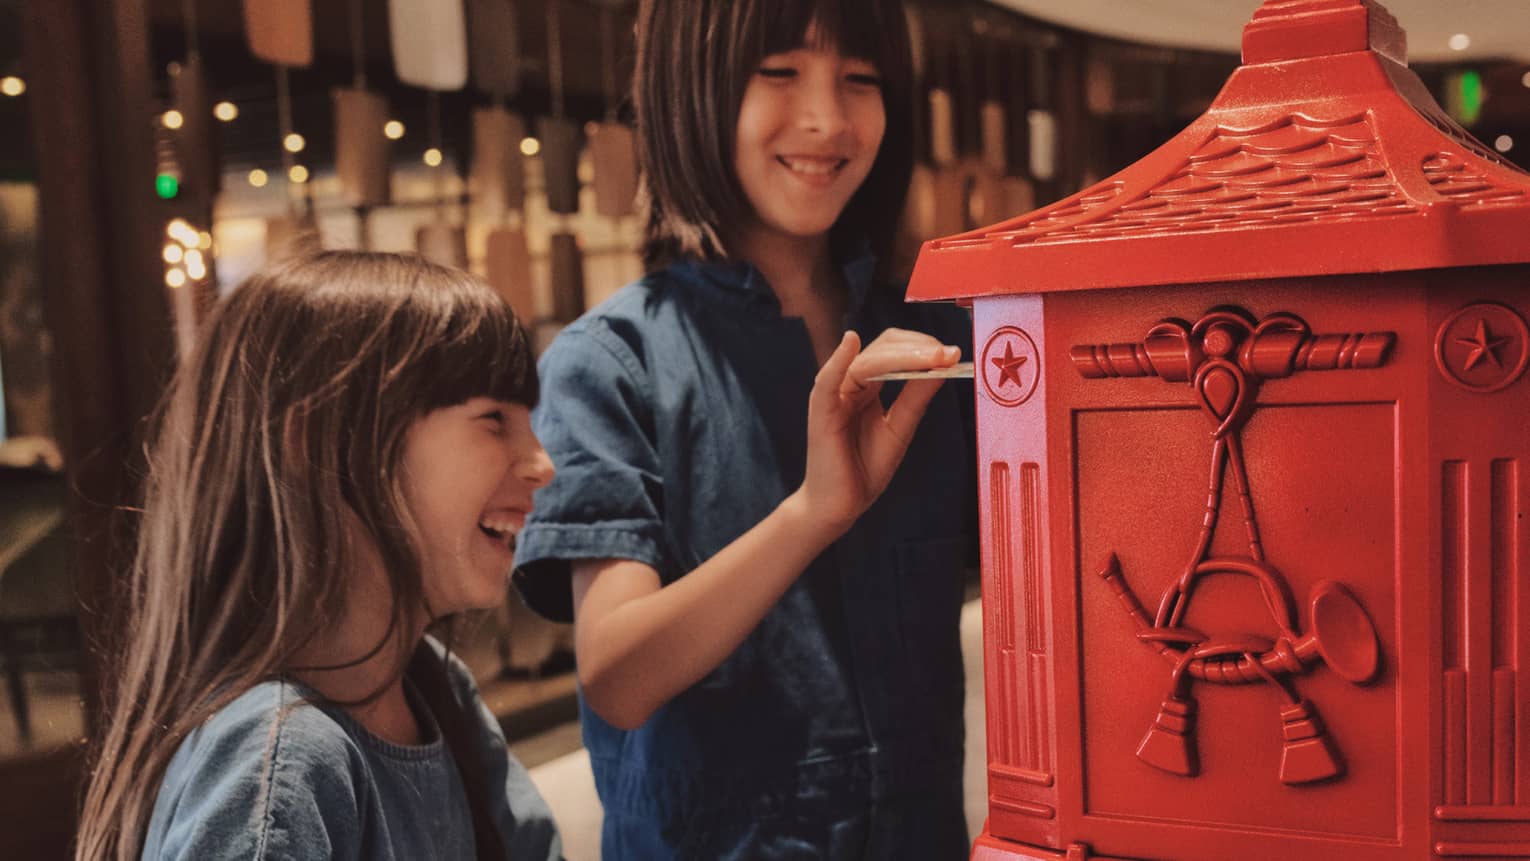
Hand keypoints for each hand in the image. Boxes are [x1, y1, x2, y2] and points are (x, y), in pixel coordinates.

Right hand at [796, 328, 959, 529]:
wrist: (839, 506)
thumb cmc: (863, 469)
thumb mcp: (900, 429)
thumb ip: (916, 397)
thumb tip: (942, 367)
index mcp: (866, 386)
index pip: (892, 351)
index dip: (922, 347)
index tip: (952, 354)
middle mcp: (849, 385)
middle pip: (881, 348)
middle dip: (918, 347)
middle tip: (947, 354)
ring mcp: (833, 396)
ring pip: (866, 361)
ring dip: (901, 355)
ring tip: (933, 357)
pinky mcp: (821, 412)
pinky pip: (827, 382)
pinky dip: (838, 361)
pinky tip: (851, 345)